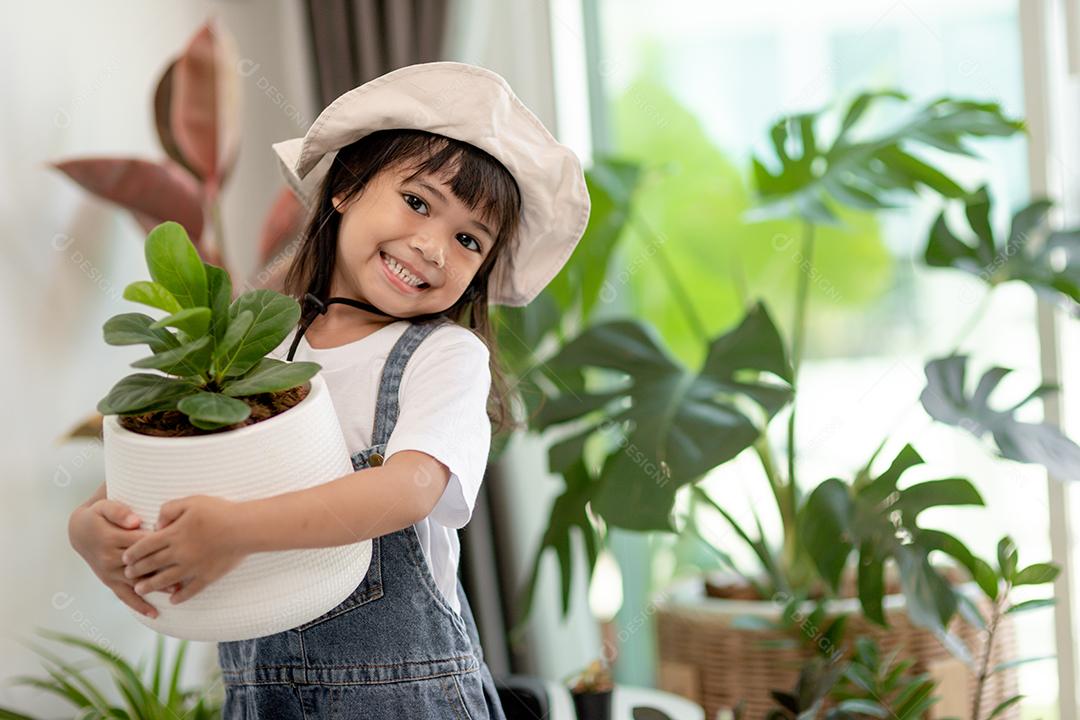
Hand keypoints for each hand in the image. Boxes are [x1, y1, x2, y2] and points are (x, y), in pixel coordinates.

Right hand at [68, 499, 179, 618]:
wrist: (79, 531)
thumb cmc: (98, 515)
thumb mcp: (105, 506)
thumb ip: (120, 512)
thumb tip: (135, 521)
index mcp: (112, 539)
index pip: (142, 543)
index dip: (162, 543)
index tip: (182, 543)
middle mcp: (110, 559)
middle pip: (142, 564)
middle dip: (164, 567)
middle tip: (188, 570)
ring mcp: (109, 573)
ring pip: (136, 582)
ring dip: (156, 588)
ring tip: (177, 591)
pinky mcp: (109, 582)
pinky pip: (124, 596)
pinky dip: (139, 605)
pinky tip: (154, 613)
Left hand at [122, 495, 247, 603]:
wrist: (244, 528)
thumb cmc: (219, 511)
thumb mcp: (191, 502)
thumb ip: (169, 510)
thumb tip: (156, 525)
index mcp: (173, 535)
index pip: (145, 546)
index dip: (133, 553)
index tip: (125, 558)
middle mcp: (179, 554)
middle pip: (152, 565)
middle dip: (137, 570)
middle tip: (127, 574)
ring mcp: (193, 567)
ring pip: (166, 580)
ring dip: (151, 586)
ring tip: (140, 590)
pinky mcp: (208, 576)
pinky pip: (191, 590)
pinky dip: (181, 597)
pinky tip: (174, 601)